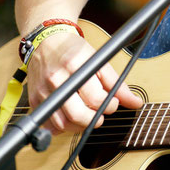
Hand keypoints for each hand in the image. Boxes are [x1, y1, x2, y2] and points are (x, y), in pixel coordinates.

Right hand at [27, 31, 142, 134]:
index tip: (113, 103)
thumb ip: (116, 83)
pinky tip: (70, 118)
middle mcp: (56, 78)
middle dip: (94, 120)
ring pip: (62, 123)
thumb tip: (135, 102)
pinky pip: (49, 123)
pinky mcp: (35, 99)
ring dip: (79, 126)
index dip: (109, 105)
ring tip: (87, 115)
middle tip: (100, 114)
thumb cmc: (73, 50)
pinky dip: (61, 127)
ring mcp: (43, 90)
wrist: (47, 42)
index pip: (95, 97)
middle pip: (77, 114)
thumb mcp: (98, 60)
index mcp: (74, 65)